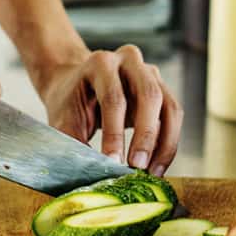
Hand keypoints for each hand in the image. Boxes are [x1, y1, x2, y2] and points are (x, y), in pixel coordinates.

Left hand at [36, 45, 182, 175]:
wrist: (75, 84)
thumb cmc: (68, 102)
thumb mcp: (62, 120)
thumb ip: (76, 144)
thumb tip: (96, 172)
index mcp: (101, 63)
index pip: (114, 98)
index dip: (114, 133)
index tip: (113, 162)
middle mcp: (130, 62)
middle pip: (150, 96)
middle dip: (146, 136)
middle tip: (137, 167)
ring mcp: (150, 74)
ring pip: (170, 108)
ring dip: (164, 144)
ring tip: (152, 173)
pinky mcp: (162, 90)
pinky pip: (173, 118)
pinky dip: (167, 144)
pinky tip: (157, 166)